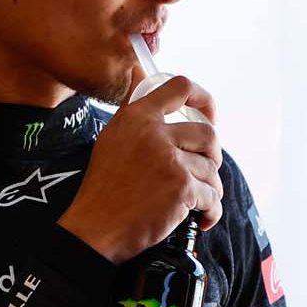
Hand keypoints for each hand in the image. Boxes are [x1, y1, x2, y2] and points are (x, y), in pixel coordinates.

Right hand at [57, 76, 223, 263]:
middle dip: (212, 155)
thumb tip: (138, 76)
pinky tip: (201, 217)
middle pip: (207, 134)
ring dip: (208, 188)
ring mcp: (170, 161)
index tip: (209, 114)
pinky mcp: (181, 189)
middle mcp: (153, 134)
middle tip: (204, 170)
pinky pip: (212, 196)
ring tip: (195, 201)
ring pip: (211, 169)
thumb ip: (132, 113)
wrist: (95, 229)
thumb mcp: (110, 140)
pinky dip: (211, 210)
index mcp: (136, 118)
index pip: (180, 87)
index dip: (203, 99)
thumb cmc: (102, 190)